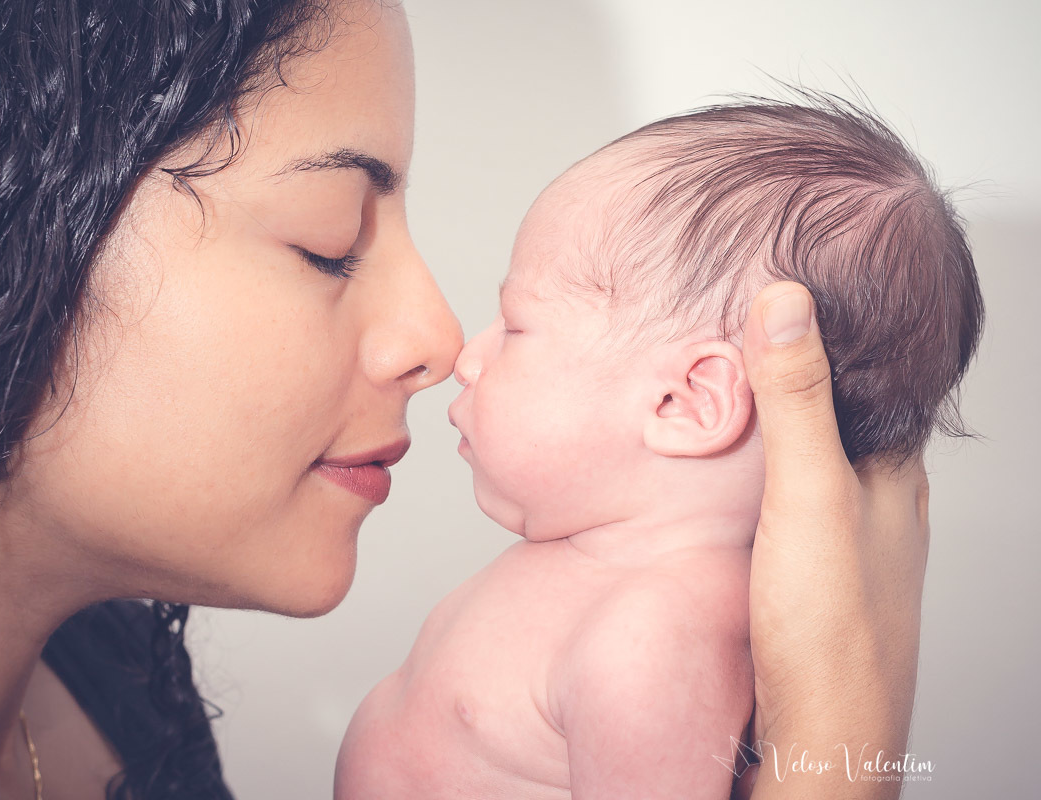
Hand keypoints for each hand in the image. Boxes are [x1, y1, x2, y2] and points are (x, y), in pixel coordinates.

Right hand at [730, 281, 929, 799]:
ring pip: (818, 456)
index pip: (878, 372)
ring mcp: (847, 537)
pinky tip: (731, 472)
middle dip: (804, 367)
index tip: (799, 276)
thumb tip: (785, 298)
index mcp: (892, 469)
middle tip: (749, 322)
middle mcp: (878, 499)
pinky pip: (791, 496)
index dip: (843, 323)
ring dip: (783, 421)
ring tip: (732, 381)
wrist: (820, 738)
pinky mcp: (810, 569)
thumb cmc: (830, 630)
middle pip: (845, 410)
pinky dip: (764, 468)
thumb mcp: (809, 496)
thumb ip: (797, 401)